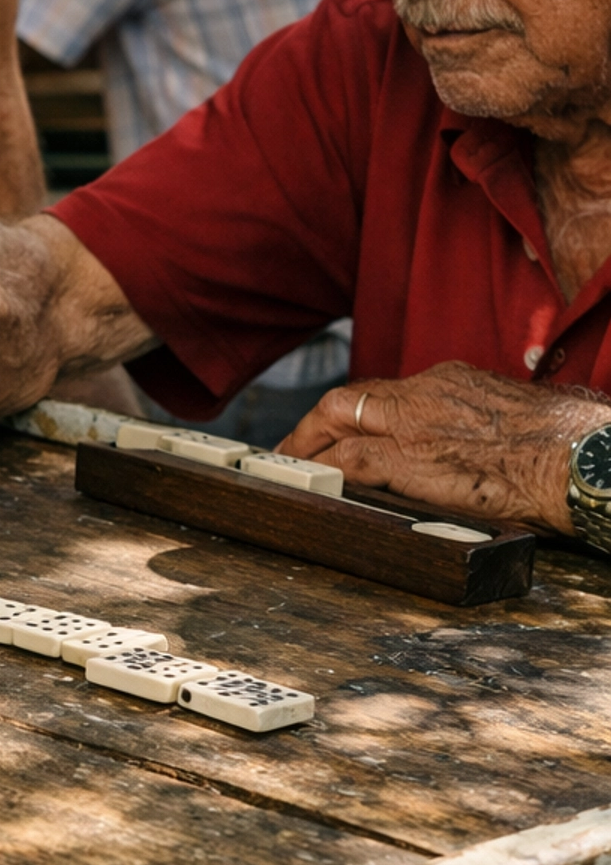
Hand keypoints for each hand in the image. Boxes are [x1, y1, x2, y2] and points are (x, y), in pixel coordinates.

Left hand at [279, 361, 605, 532]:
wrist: (576, 455)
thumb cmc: (561, 444)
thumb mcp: (510, 416)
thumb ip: (476, 423)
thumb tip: (472, 447)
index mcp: (451, 381)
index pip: (388, 392)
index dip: (359, 411)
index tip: (344, 427)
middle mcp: (425, 392)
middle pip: (351, 397)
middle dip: (316, 421)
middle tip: (294, 444)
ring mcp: (413, 423)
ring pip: (338, 420)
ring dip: (306, 445)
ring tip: (289, 468)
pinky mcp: (409, 457)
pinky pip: (350, 459)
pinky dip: (324, 470)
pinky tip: (311, 484)